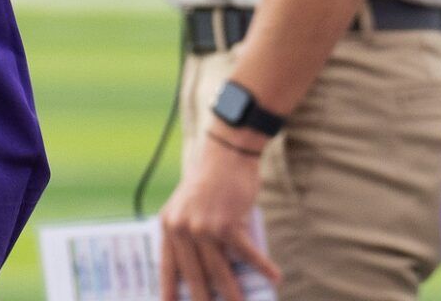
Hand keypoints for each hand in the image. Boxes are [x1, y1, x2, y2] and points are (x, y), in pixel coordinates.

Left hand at [158, 128, 282, 299]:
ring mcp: (204, 227)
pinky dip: (263, 267)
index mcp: (168, 225)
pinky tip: (275, 278)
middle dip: (203, 299)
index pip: (166, 267)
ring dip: (234, 294)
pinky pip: (248, 253)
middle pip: (194, 276)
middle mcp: (182, 228)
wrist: (224, 154)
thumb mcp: (186, 207)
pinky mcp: (228, 224)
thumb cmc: (208, 182)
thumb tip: (206, 273)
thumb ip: (189, 235)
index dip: (168, 291)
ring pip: (220, 272)